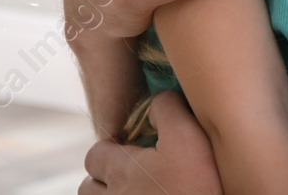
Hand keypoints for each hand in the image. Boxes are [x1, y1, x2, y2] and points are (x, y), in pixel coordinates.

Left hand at [78, 92, 222, 194]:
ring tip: (136, 192)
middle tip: (132, 175)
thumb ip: (168, 108)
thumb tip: (157, 102)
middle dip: (103, 179)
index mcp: (120, 171)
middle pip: (88, 188)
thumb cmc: (199, 185)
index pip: (94, 154)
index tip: (133, 150)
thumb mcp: (189, 136)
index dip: (111, 149)